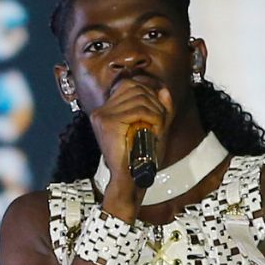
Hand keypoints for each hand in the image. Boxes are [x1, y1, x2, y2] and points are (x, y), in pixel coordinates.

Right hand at [89, 77, 170, 213]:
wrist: (128, 180)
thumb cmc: (140, 159)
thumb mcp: (153, 128)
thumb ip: (160, 108)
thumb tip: (163, 89)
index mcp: (106, 111)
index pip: (128, 84)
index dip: (148, 92)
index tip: (158, 110)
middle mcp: (101, 111)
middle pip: (135, 88)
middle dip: (154, 101)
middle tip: (161, 119)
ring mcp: (103, 116)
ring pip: (139, 98)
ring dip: (156, 111)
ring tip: (159, 126)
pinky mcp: (109, 123)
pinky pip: (138, 110)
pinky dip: (153, 117)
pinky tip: (156, 128)